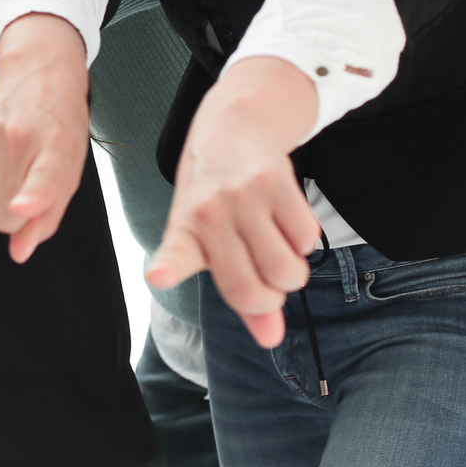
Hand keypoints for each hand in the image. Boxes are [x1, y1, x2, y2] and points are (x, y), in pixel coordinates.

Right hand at [0, 13, 90, 262]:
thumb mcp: (69, 174)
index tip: (21, 207)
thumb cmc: (58, 133)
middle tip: (24, 195)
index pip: (43, 178)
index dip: (32, 197)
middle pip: (1, 214)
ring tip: (7, 177)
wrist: (40, 78)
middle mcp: (20, 137)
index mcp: (58, 148)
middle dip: (12, 219)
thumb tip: (19, 253)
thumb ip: (46, 217)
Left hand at [145, 57, 319, 348]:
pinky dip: (304, 240)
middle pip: (253, 291)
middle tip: (266, 277)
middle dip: (271, 298)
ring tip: (276, 246)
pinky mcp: (273, 179)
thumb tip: (272, 339)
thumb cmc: (218, 197)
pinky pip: (307, 238)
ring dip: (292, 272)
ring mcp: (240, 195)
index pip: (175, 255)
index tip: (158, 274)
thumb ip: (242, 294)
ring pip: (287, 270)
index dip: (167, 267)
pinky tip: (285, 217)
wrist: (235, 127)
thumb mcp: (214, 242)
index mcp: (185, 233)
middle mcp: (207, 214)